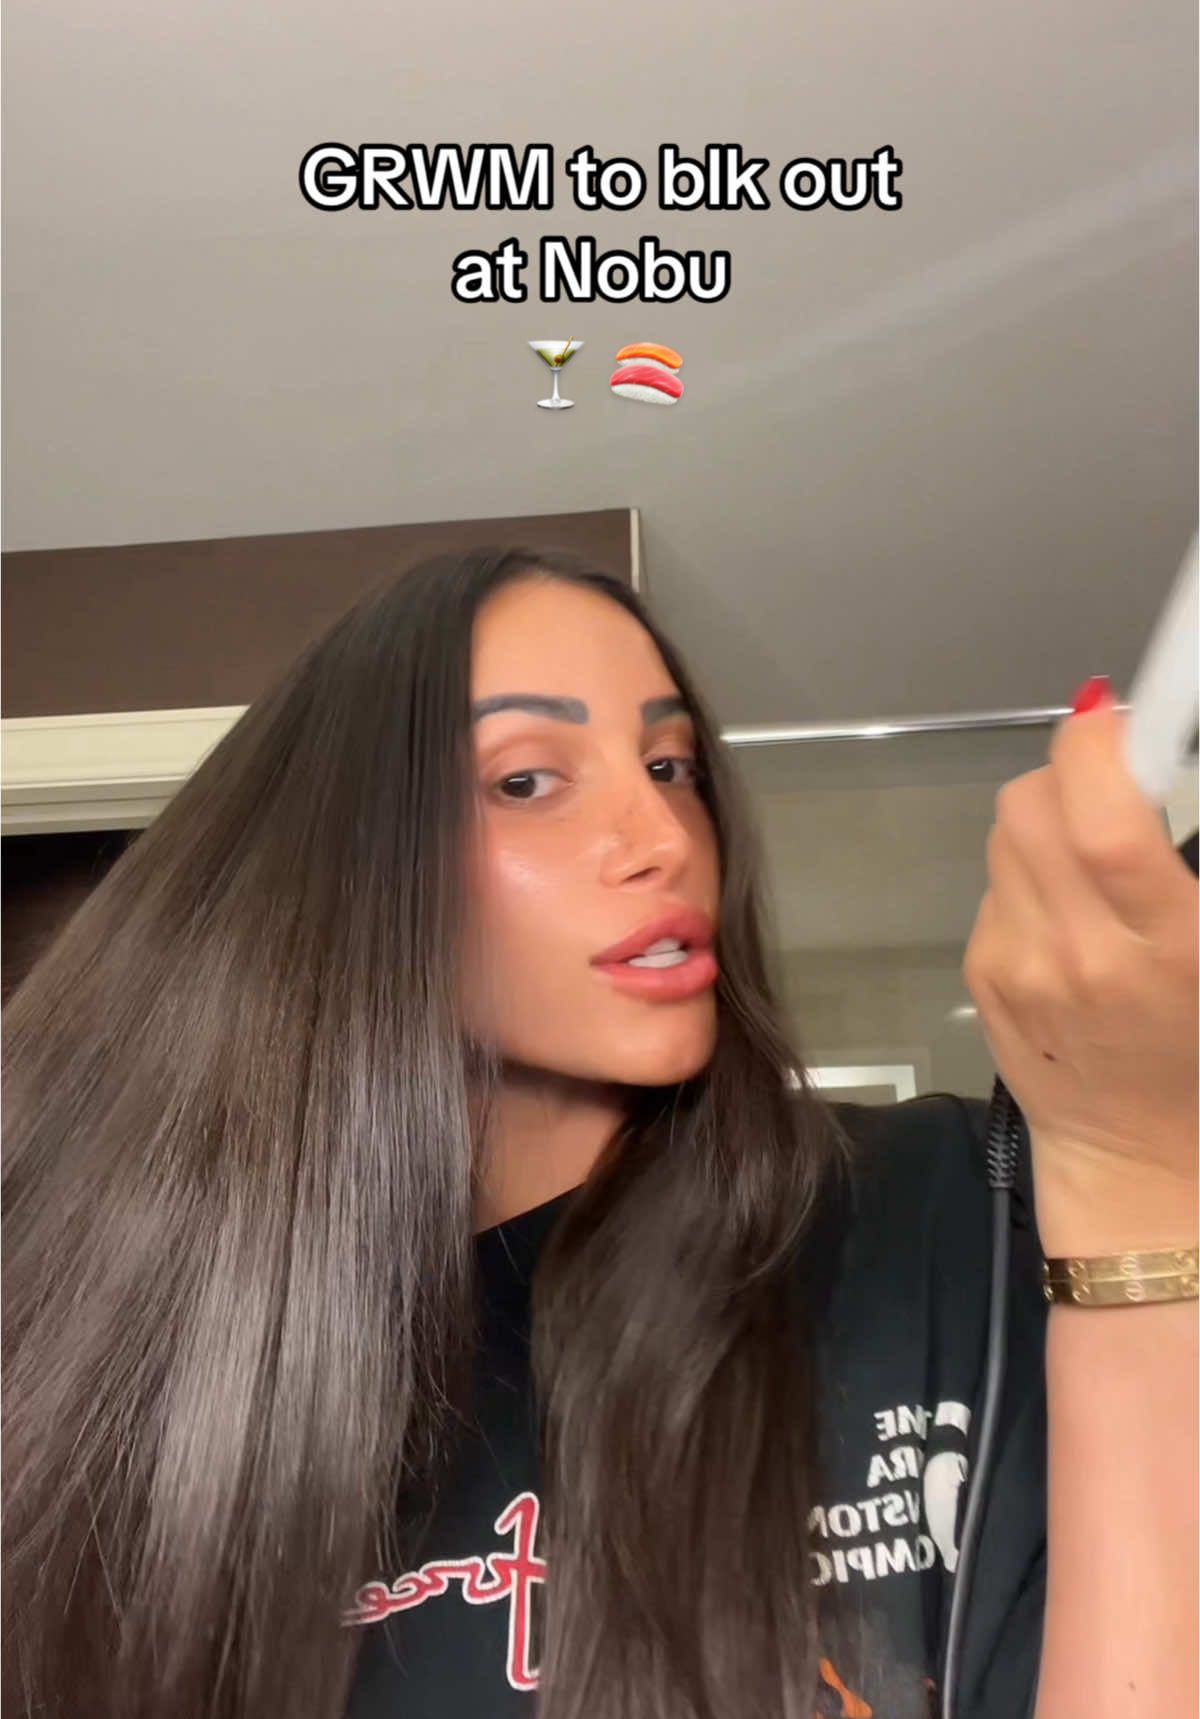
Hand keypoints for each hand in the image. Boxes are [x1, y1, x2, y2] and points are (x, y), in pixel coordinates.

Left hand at [962, 690, 1197, 1250]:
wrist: (1142, 1158)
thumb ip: (1187, 856)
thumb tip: (1145, 756)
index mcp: (1169, 947)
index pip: (1104, 821)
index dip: (1100, 746)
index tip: (1120, 717)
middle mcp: (1082, 955)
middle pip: (1034, 805)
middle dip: (1073, 769)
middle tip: (1115, 781)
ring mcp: (1020, 966)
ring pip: (1007, 833)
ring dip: (1048, 816)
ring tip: (1094, 855)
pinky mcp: (983, 976)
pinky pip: (996, 882)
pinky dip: (1029, 872)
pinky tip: (1069, 912)